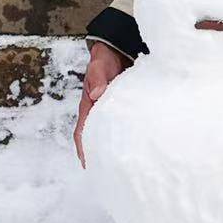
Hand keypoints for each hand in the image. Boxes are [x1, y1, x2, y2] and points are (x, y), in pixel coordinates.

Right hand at [74, 39, 132, 167]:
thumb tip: (98, 94)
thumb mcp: (98, 65)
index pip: (83, 131)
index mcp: (89, 106)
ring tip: (125, 165)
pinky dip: (129, 136)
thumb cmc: (104, 59)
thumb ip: (97, 77)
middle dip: (101, 154)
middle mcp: (99, 112)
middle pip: (97, 137)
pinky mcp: (126, 109)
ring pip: (112, 133)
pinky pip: (125, 126)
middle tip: (110, 172)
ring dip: (115, 147)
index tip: (88, 163)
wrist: (116, 50)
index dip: (84, 148)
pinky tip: (139, 146)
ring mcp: (113, 112)